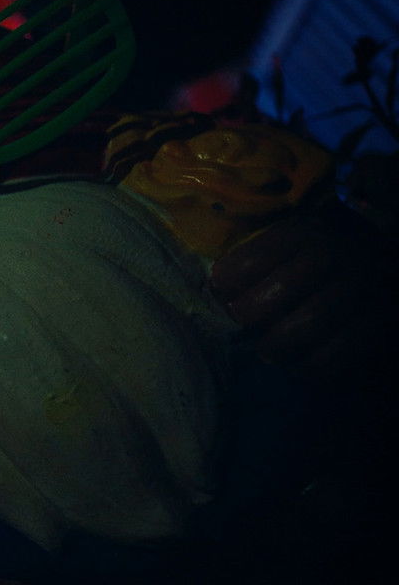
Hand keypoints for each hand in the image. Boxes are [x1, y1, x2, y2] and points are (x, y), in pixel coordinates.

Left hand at [210, 202, 395, 376]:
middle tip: (242, 323)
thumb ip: (258, 259)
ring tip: (267, 351)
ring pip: (311, 321)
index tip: (218, 290)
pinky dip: (313, 364)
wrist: (385, 267)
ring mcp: (362, 288)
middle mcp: (338, 255)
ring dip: (279, 343)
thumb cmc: (321, 260)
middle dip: (253, 311)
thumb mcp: (293, 244)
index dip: (233, 274)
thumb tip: (216, 286)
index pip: (263, 252)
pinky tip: (300, 366)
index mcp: (309, 232)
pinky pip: (340, 351)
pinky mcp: (381, 321)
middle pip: (284, 287)